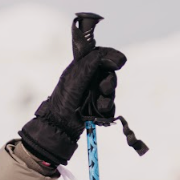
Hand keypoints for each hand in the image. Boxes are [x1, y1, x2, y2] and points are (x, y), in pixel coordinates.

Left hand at [19, 46, 126, 167]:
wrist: (60, 125)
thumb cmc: (63, 100)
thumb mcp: (74, 79)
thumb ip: (88, 65)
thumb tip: (102, 54)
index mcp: (83, 67)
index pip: (101, 55)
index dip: (111, 56)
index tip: (118, 62)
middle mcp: (90, 78)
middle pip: (110, 73)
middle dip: (110, 81)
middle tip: (104, 88)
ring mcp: (95, 93)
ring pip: (111, 90)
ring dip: (107, 97)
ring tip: (99, 106)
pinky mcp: (99, 107)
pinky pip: (111, 105)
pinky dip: (107, 109)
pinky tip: (99, 112)